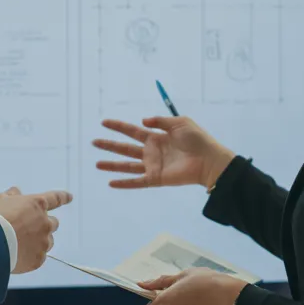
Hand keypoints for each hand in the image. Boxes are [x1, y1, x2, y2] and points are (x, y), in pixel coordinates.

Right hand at [0, 187, 73, 273]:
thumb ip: (9, 196)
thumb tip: (15, 193)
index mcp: (36, 204)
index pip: (55, 198)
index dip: (63, 197)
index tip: (70, 197)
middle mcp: (44, 222)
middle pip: (53, 223)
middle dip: (44, 224)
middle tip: (29, 229)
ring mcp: (43, 242)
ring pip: (48, 241)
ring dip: (39, 241)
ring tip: (21, 244)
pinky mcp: (38, 259)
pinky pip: (39, 257)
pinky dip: (31, 256)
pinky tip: (18, 255)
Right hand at [94, 116, 235, 188]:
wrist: (209, 160)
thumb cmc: (197, 140)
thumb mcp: (180, 122)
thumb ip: (160, 121)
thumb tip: (142, 121)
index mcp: (156, 137)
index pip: (132, 131)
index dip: (118, 126)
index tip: (104, 122)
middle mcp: (151, 152)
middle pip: (125, 148)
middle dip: (109, 145)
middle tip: (94, 142)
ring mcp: (152, 166)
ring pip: (127, 166)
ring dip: (112, 165)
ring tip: (97, 164)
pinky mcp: (156, 179)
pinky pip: (137, 181)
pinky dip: (124, 183)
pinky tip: (111, 183)